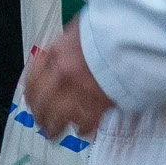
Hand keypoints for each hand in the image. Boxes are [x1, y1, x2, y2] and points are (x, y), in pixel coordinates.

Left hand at [23, 19, 114, 140]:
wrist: (134, 37)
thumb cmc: (111, 30)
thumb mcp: (80, 30)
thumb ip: (67, 46)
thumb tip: (60, 53)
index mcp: (57, 54)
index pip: (33, 79)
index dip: (30, 93)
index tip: (31, 100)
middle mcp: (63, 75)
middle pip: (42, 103)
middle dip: (40, 115)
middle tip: (40, 122)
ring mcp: (79, 92)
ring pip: (58, 118)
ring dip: (54, 128)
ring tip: (53, 134)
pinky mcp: (99, 105)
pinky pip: (85, 124)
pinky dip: (83, 129)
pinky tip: (81, 131)